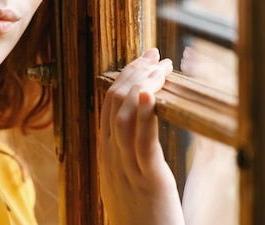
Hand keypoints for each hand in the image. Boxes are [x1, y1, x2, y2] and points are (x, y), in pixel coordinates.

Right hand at [98, 48, 184, 224]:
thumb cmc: (139, 216)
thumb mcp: (124, 180)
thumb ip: (125, 153)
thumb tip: (136, 126)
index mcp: (106, 155)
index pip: (108, 105)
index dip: (126, 77)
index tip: (145, 60)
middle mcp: (111, 157)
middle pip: (114, 103)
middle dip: (134, 73)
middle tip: (155, 56)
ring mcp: (126, 169)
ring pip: (124, 117)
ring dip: (141, 85)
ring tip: (159, 67)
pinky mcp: (149, 181)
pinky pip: (142, 144)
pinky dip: (145, 116)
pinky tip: (151, 94)